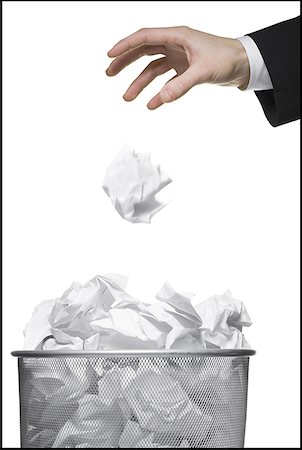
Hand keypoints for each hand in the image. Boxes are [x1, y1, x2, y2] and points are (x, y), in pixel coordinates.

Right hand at [106, 26, 249, 109]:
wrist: (245, 65)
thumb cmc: (227, 59)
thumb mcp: (203, 72)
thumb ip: (181, 85)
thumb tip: (162, 100)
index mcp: (177, 36)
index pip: (145, 38)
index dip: (125, 46)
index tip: (110, 56)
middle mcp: (175, 44)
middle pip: (143, 51)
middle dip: (125, 62)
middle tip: (109, 73)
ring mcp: (179, 57)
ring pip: (152, 68)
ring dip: (139, 82)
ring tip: (127, 98)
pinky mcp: (185, 70)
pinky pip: (166, 81)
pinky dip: (159, 93)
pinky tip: (152, 104)